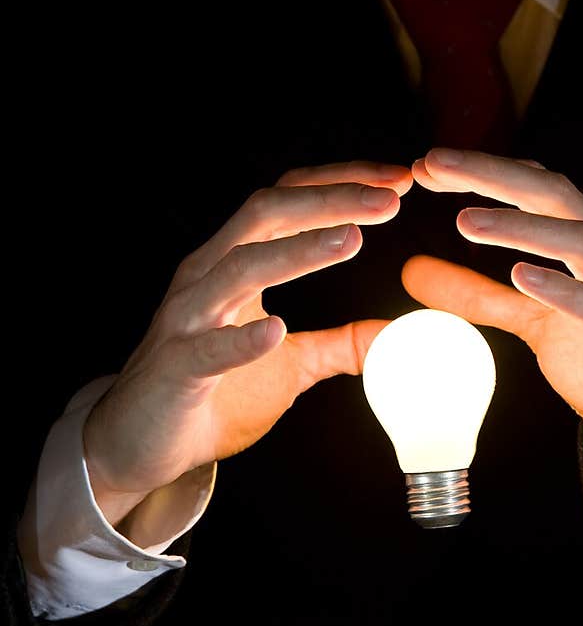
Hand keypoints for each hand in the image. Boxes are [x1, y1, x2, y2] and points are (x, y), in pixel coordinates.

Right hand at [84, 161, 412, 525]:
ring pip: (239, 267)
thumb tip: (389, 335)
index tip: (399, 182)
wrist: (140, 443)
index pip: (288, 202)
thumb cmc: (212, 394)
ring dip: (298, 251)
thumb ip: (335, 345)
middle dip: (330, 200)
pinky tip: (276, 330)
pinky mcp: (176, 367)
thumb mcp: (287, 364)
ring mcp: (188, 319)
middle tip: (390, 198)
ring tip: (351, 240)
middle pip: (267, 213)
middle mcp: (207, 276)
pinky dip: (242, 338)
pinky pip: (208, 347)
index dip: (341, 185)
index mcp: (234, 264)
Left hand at [404, 148, 582, 499]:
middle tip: (435, 165)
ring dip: (523, 228)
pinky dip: (563, 289)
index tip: (428, 166)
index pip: (540, 188)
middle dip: (495, 176)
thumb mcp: (535, 323)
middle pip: (557, 196)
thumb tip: (414, 270)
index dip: (485, 172)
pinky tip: (522, 276)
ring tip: (466, 222)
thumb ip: (479, 296)